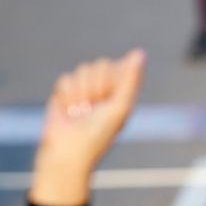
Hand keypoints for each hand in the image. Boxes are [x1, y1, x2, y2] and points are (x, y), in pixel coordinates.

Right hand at [30, 50, 146, 205]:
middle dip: (97, 86)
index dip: (113, 80)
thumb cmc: (99, 133)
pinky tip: (68, 111)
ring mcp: (84, 89)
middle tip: (94, 107)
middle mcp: (105, 88)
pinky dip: (66, 96)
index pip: (120, 66)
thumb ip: (131, 79)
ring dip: (81, 92)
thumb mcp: (120, 107)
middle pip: (101, 64)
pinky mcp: (64, 93)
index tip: (109, 99)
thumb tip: (140, 52)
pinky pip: (66, 78)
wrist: (67, 152)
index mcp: (123, 91)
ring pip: (83, 69)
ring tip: (81, 112)